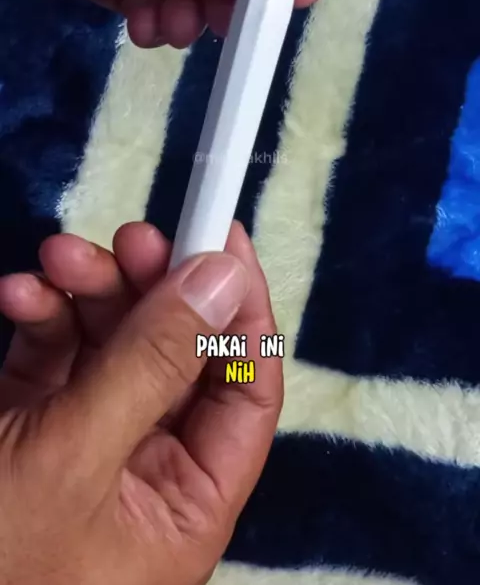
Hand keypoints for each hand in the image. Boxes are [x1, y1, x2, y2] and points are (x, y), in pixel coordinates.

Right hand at [0, 221, 282, 583]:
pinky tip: (20, 295)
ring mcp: (87, 441)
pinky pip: (56, 353)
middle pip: (175, 352)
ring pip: (113, 342)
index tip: (222, 236)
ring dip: (90, 290)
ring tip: (57, 258)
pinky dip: (42, 316)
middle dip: (152, 287)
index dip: (240, 308)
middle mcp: (146, 468)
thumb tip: (223, 280)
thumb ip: (150, 365)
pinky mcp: (34, 424)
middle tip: (131, 238)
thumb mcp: (74, 457)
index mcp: (187, 499)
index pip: (245, 388)